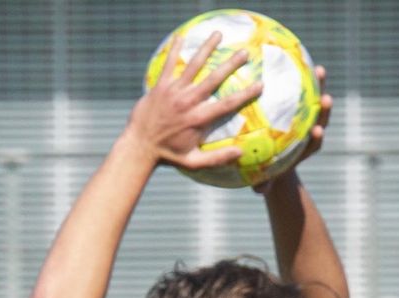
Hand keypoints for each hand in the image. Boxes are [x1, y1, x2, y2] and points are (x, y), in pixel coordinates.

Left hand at [126, 32, 263, 170]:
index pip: (227, 105)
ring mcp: (173, 92)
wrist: (138, 145)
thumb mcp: (194, 162)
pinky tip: (182, 36)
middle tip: (245, 53)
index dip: (245, 94)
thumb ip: (218, 158)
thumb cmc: (168, 155)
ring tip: (218, 34)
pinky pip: (169, 64)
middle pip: (213, 79)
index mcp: (198, 119)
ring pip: (193, 66)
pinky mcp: (160, 86)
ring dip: (206, 49)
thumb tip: (241, 153)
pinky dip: (174, 50)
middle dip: (230, 65)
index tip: (260, 85)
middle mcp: (187, 102)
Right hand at [256, 66, 331, 195]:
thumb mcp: (265, 181)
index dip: (317, 138)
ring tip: (319, 70)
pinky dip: (301, 78)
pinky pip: (302, 90)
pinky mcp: (300, 106)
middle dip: (325, 110)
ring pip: (315, 101)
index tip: (318, 132)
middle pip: (320, 120)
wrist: (276, 161)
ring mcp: (306, 118)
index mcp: (303, 149)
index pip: (314, 143)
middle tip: (326, 98)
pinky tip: (293, 60)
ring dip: (319, 86)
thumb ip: (264, 186)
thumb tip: (258, 192)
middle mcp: (309, 133)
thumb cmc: (268, 172)